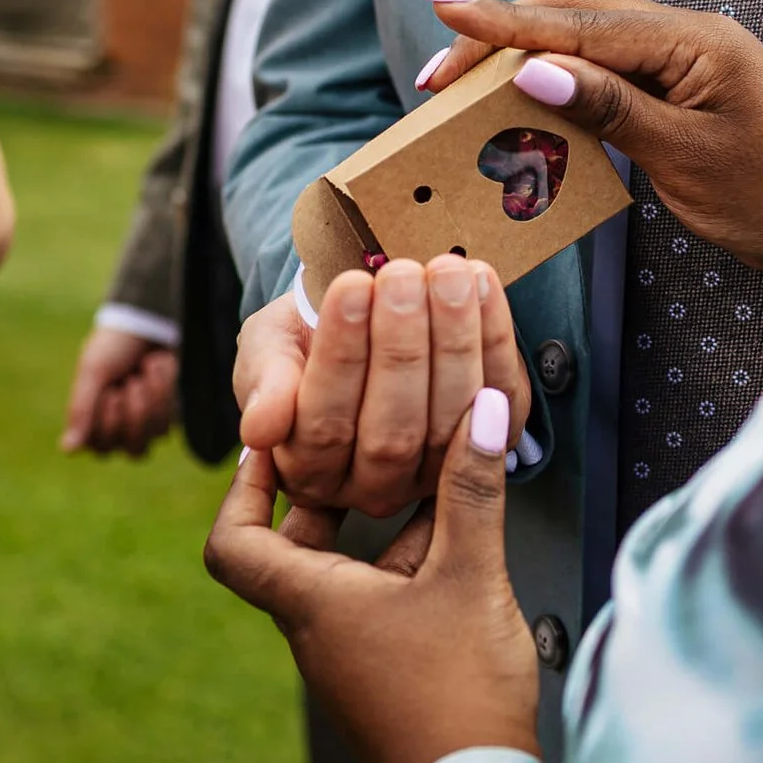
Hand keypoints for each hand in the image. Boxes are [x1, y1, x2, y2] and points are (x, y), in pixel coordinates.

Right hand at [62, 325, 179, 455]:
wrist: (145, 322)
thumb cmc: (112, 348)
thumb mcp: (93, 373)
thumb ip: (80, 410)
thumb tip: (68, 449)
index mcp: (92, 424)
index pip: (102, 448)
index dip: (110, 421)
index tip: (110, 390)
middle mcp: (119, 431)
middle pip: (135, 451)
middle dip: (136, 412)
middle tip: (130, 382)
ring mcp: (147, 424)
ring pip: (156, 435)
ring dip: (153, 397)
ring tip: (144, 370)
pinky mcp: (168, 413)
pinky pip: (172, 418)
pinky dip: (165, 389)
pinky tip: (156, 367)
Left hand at [207, 388, 539, 762]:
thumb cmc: (456, 699)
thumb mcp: (470, 575)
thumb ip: (472, 490)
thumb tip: (478, 414)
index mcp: (311, 604)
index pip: (233, 541)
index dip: (242, 486)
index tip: (272, 442)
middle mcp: (316, 630)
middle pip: (290, 546)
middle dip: (322, 490)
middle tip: (350, 443)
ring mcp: (349, 655)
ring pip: (339, 570)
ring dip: (370, 523)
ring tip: (411, 479)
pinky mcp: (384, 671)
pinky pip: (375, 598)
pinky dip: (401, 559)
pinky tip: (452, 539)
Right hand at [233, 255, 528, 518]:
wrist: (359, 324)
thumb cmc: (305, 341)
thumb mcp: (268, 348)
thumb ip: (263, 383)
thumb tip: (260, 428)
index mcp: (307, 471)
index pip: (323, 424)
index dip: (341, 355)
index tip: (350, 286)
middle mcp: (371, 488)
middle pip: (390, 432)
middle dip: (401, 347)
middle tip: (402, 276)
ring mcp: (433, 474)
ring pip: (449, 420)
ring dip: (454, 340)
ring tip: (447, 274)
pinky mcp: (487, 445)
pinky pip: (502, 400)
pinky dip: (495, 339)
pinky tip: (482, 284)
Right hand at [423, 0, 762, 352]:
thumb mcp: (685, 158)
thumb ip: (609, 109)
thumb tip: (535, 70)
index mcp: (695, 40)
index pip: (582, 22)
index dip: (505, 21)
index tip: (444, 8)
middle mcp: (689, 34)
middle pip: (576, 16)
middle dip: (503, 37)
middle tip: (438, 75)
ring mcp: (686, 58)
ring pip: (587, 39)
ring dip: (525, 56)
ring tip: (463, 87)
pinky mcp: (680, 87)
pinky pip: (607, 69)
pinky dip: (560, 80)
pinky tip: (524, 102)